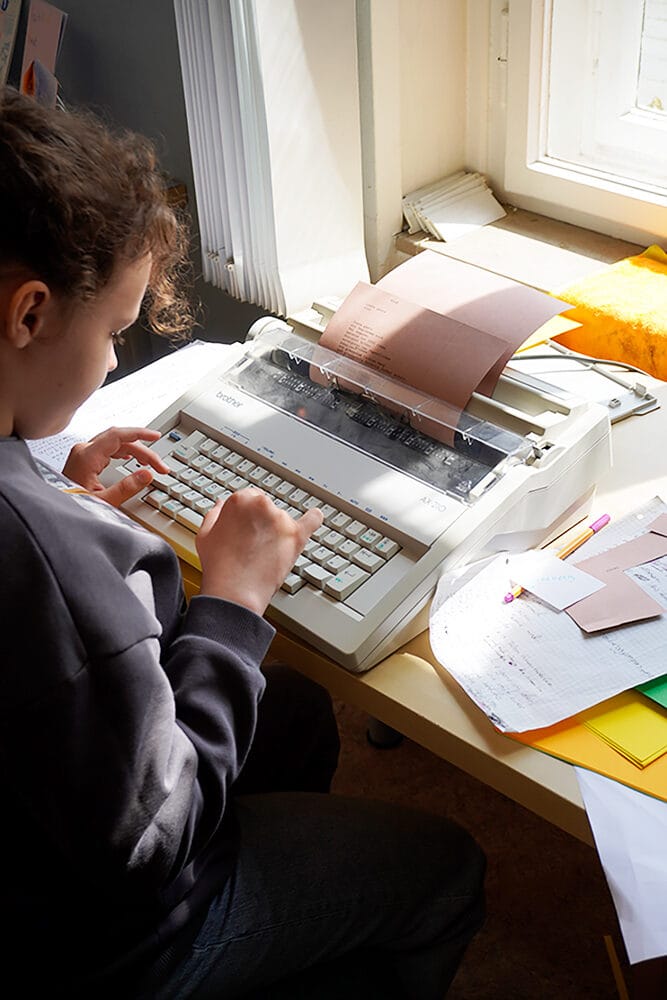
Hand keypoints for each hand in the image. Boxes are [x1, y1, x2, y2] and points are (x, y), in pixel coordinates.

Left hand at [63, 426, 168, 508]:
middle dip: (142, 450)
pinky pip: (108, 449)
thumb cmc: (72, 507)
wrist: (56, 514)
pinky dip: (123, 453)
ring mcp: (83, 454)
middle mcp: (84, 451)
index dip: (139, 434)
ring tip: (150, 464)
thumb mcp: (103, 502)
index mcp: (87, 456)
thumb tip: (147, 475)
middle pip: (119, 440)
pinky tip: (130, 458)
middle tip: (159, 465)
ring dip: (134, 452)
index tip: (155, 436)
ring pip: (115, 444)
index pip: (118, 435)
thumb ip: (126, 488)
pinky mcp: (84, 460)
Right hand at [196, 487, 323, 614]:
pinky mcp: (297, 536)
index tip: (243, 529)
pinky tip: (313, 517)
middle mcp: (262, 504)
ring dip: (276, 531)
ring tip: (262, 554)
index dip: (245, 516)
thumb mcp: (206, 534)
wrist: (235, 591)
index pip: (248, 498)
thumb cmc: (219, 565)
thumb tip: (221, 505)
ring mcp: (281, 519)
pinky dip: (313, 519)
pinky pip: (312, 520)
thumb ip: (215, 514)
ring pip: (282, 519)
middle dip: (260, 522)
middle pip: (266, 507)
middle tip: (251, 544)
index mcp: (240, 500)